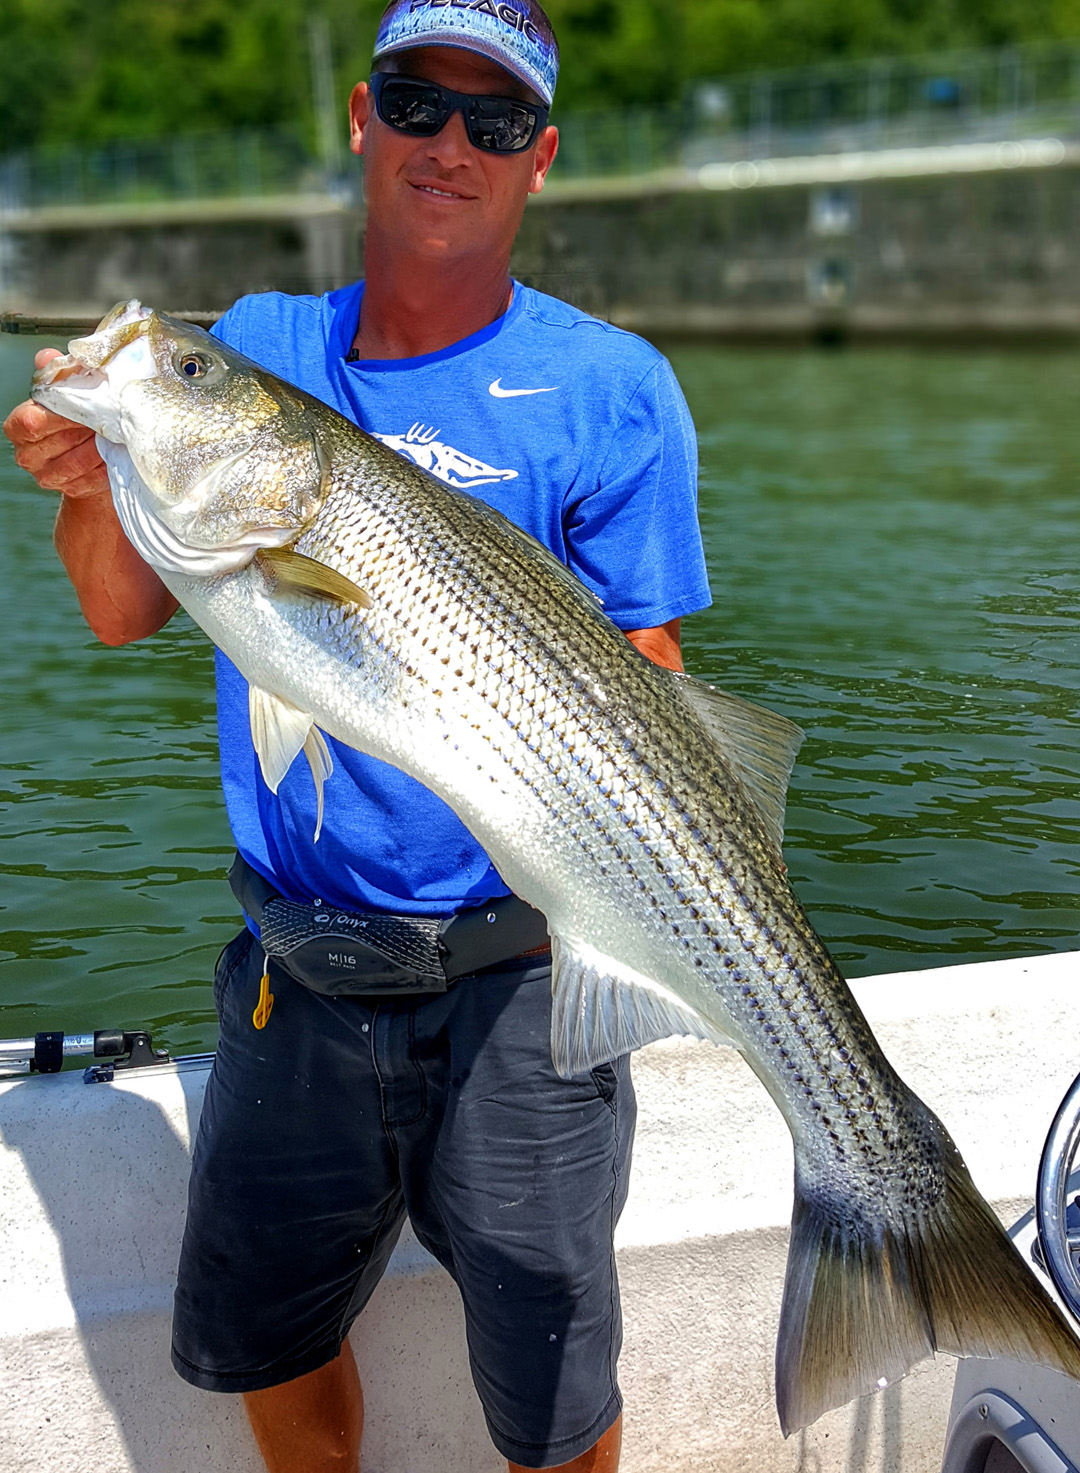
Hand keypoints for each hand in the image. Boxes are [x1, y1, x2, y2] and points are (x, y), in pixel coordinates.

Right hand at [2, 348, 107, 498]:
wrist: (86, 458)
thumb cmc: (72, 420)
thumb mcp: (64, 393)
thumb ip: (56, 374)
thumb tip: (48, 356)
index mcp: (19, 427)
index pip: (31, 421)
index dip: (59, 414)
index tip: (84, 405)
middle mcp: (28, 455)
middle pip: (59, 441)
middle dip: (86, 428)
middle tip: (108, 417)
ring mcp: (49, 476)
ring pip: (78, 462)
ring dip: (100, 446)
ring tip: (115, 433)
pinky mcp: (72, 490)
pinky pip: (93, 478)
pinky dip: (108, 464)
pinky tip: (116, 451)